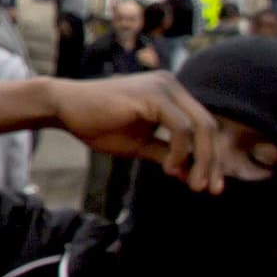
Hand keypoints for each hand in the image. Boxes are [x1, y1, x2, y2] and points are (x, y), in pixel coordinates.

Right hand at [47, 73, 239, 193]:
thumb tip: (192, 176)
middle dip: (213, 162)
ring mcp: (164, 88)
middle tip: (209, 190)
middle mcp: (172, 86)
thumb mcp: (139, 145)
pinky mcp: (152, 95)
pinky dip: (181, 151)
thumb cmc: (96, 124)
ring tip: (194, 185)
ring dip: (201, 160)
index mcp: (171, 95)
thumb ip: (166, 155)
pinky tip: (170, 169)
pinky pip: (180, 127)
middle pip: (209, 127)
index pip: (204, 127)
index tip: (211, 186)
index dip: (212, 157)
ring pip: (200, 127)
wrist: (64, 108)